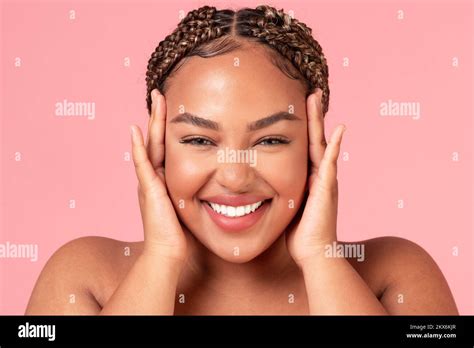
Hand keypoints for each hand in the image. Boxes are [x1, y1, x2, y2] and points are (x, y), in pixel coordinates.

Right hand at [130, 89, 186, 264]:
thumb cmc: (183, 235)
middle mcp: (154, 178)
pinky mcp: (149, 190)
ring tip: (155, 100)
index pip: (166, 147)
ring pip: (149, 146)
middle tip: (162, 95)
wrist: (169, 253)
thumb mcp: (192, 206)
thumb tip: (221, 186)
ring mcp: (149, 182)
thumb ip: (200, 193)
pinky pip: (142, 164)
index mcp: (164, 180)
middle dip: (159, 117)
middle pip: (156, 140)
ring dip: (152, 123)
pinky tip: (136, 130)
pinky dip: (138, 147)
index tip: (174, 108)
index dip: (168, 127)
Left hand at [286, 89, 345, 267]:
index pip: (304, 145)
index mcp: (308, 177)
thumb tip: (259, 187)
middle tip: (310, 92)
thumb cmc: (298, 234)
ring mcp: (325, 180)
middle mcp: (319, 174)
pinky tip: (339, 130)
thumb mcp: (286, 205)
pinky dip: (335, 146)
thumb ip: (279, 192)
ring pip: (322, 144)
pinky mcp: (327, 188)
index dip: (302, 126)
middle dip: (312, 116)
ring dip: (320, 121)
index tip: (297, 106)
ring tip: (317, 98)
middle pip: (314, 138)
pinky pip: (330, 163)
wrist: (313, 252)